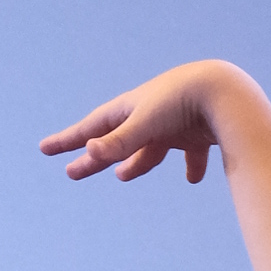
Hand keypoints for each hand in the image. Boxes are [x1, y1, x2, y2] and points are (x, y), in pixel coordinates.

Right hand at [39, 61, 232, 185]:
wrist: (225, 91)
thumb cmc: (182, 102)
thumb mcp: (147, 123)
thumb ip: (120, 141)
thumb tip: (91, 152)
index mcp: (131, 108)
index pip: (92, 128)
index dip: (68, 140)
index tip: (45, 149)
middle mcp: (148, 114)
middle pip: (114, 141)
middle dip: (93, 157)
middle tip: (72, 173)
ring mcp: (172, 124)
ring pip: (148, 148)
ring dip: (135, 163)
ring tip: (122, 175)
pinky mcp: (196, 133)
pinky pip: (191, 153)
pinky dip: (191, 166)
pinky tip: (193, 178)